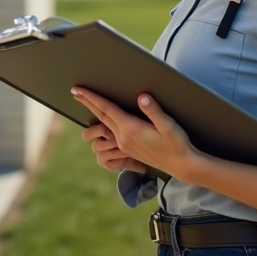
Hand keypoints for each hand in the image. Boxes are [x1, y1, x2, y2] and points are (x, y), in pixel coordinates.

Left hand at [72, 87, 195, 178]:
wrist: (182, 166)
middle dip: (87, 102)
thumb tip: (142, 97)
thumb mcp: (168, 126)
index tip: (77, 90)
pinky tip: (103, 119)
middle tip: (74, 91)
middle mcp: (124, 137)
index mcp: (130, 129)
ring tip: (85, 102)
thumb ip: (154, 111)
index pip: (107, 109)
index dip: (91, 97)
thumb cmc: (177, 144)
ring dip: (94, 112)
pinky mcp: (129, 149)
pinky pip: (111, 133)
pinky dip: (103, 122)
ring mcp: (125, 144)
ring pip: (105, 124)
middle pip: (101, 116)